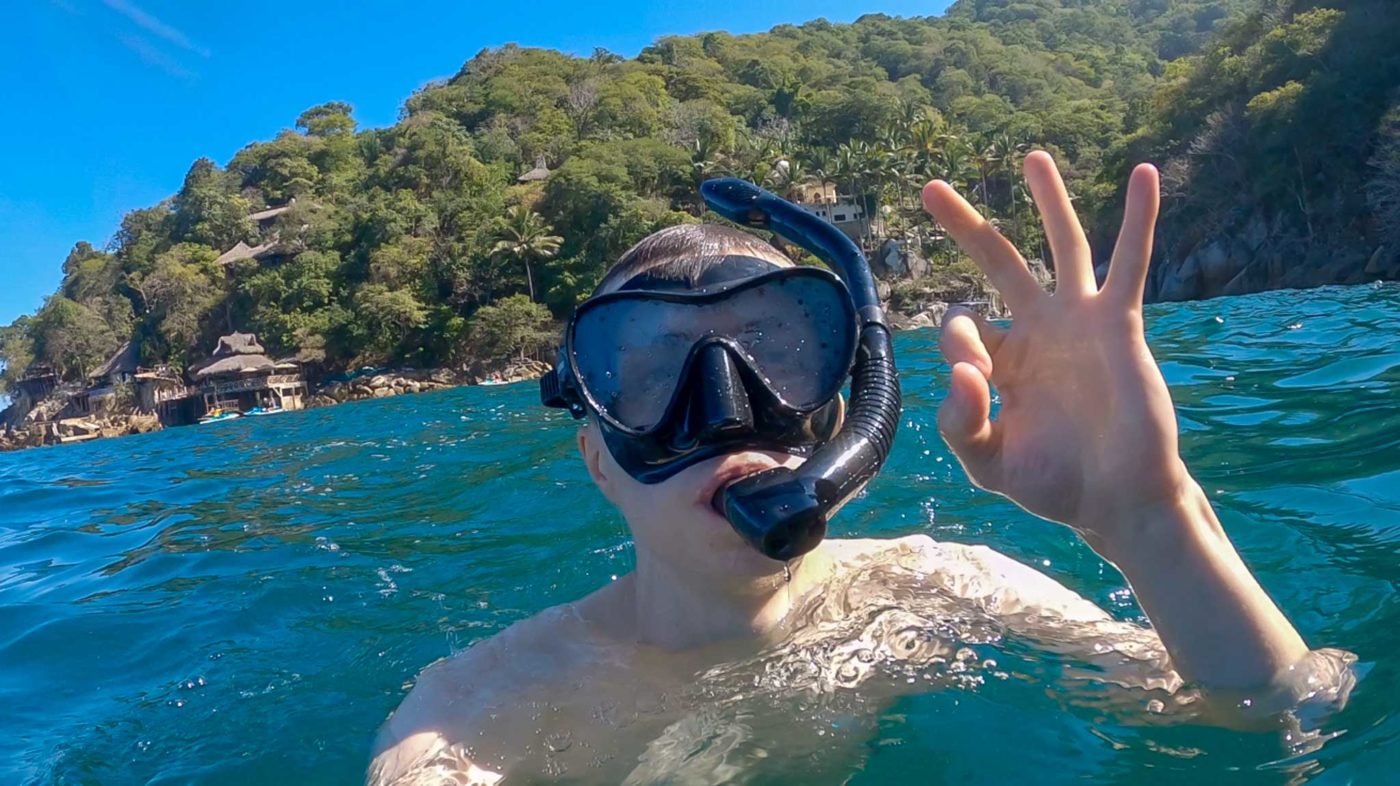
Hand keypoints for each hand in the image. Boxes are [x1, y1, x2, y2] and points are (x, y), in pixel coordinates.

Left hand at [921, 151, 1189, 551]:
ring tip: (1032, 157)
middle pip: (998, 260)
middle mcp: (1039, 330)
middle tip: (928, 187)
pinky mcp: (1119, 325)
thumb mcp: (987, 461)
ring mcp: (1079, 322)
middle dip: (965, 225)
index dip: (958, 344)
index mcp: (1003, 360)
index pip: (964, 324)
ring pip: (1063, 246)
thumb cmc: (1054, 483)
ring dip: (1049, 201)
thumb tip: (959, 367)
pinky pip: (1130, 262)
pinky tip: (1144, 175)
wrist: (1117, 500)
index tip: (974, 382)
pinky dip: (1140, 218)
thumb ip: (960, 422)